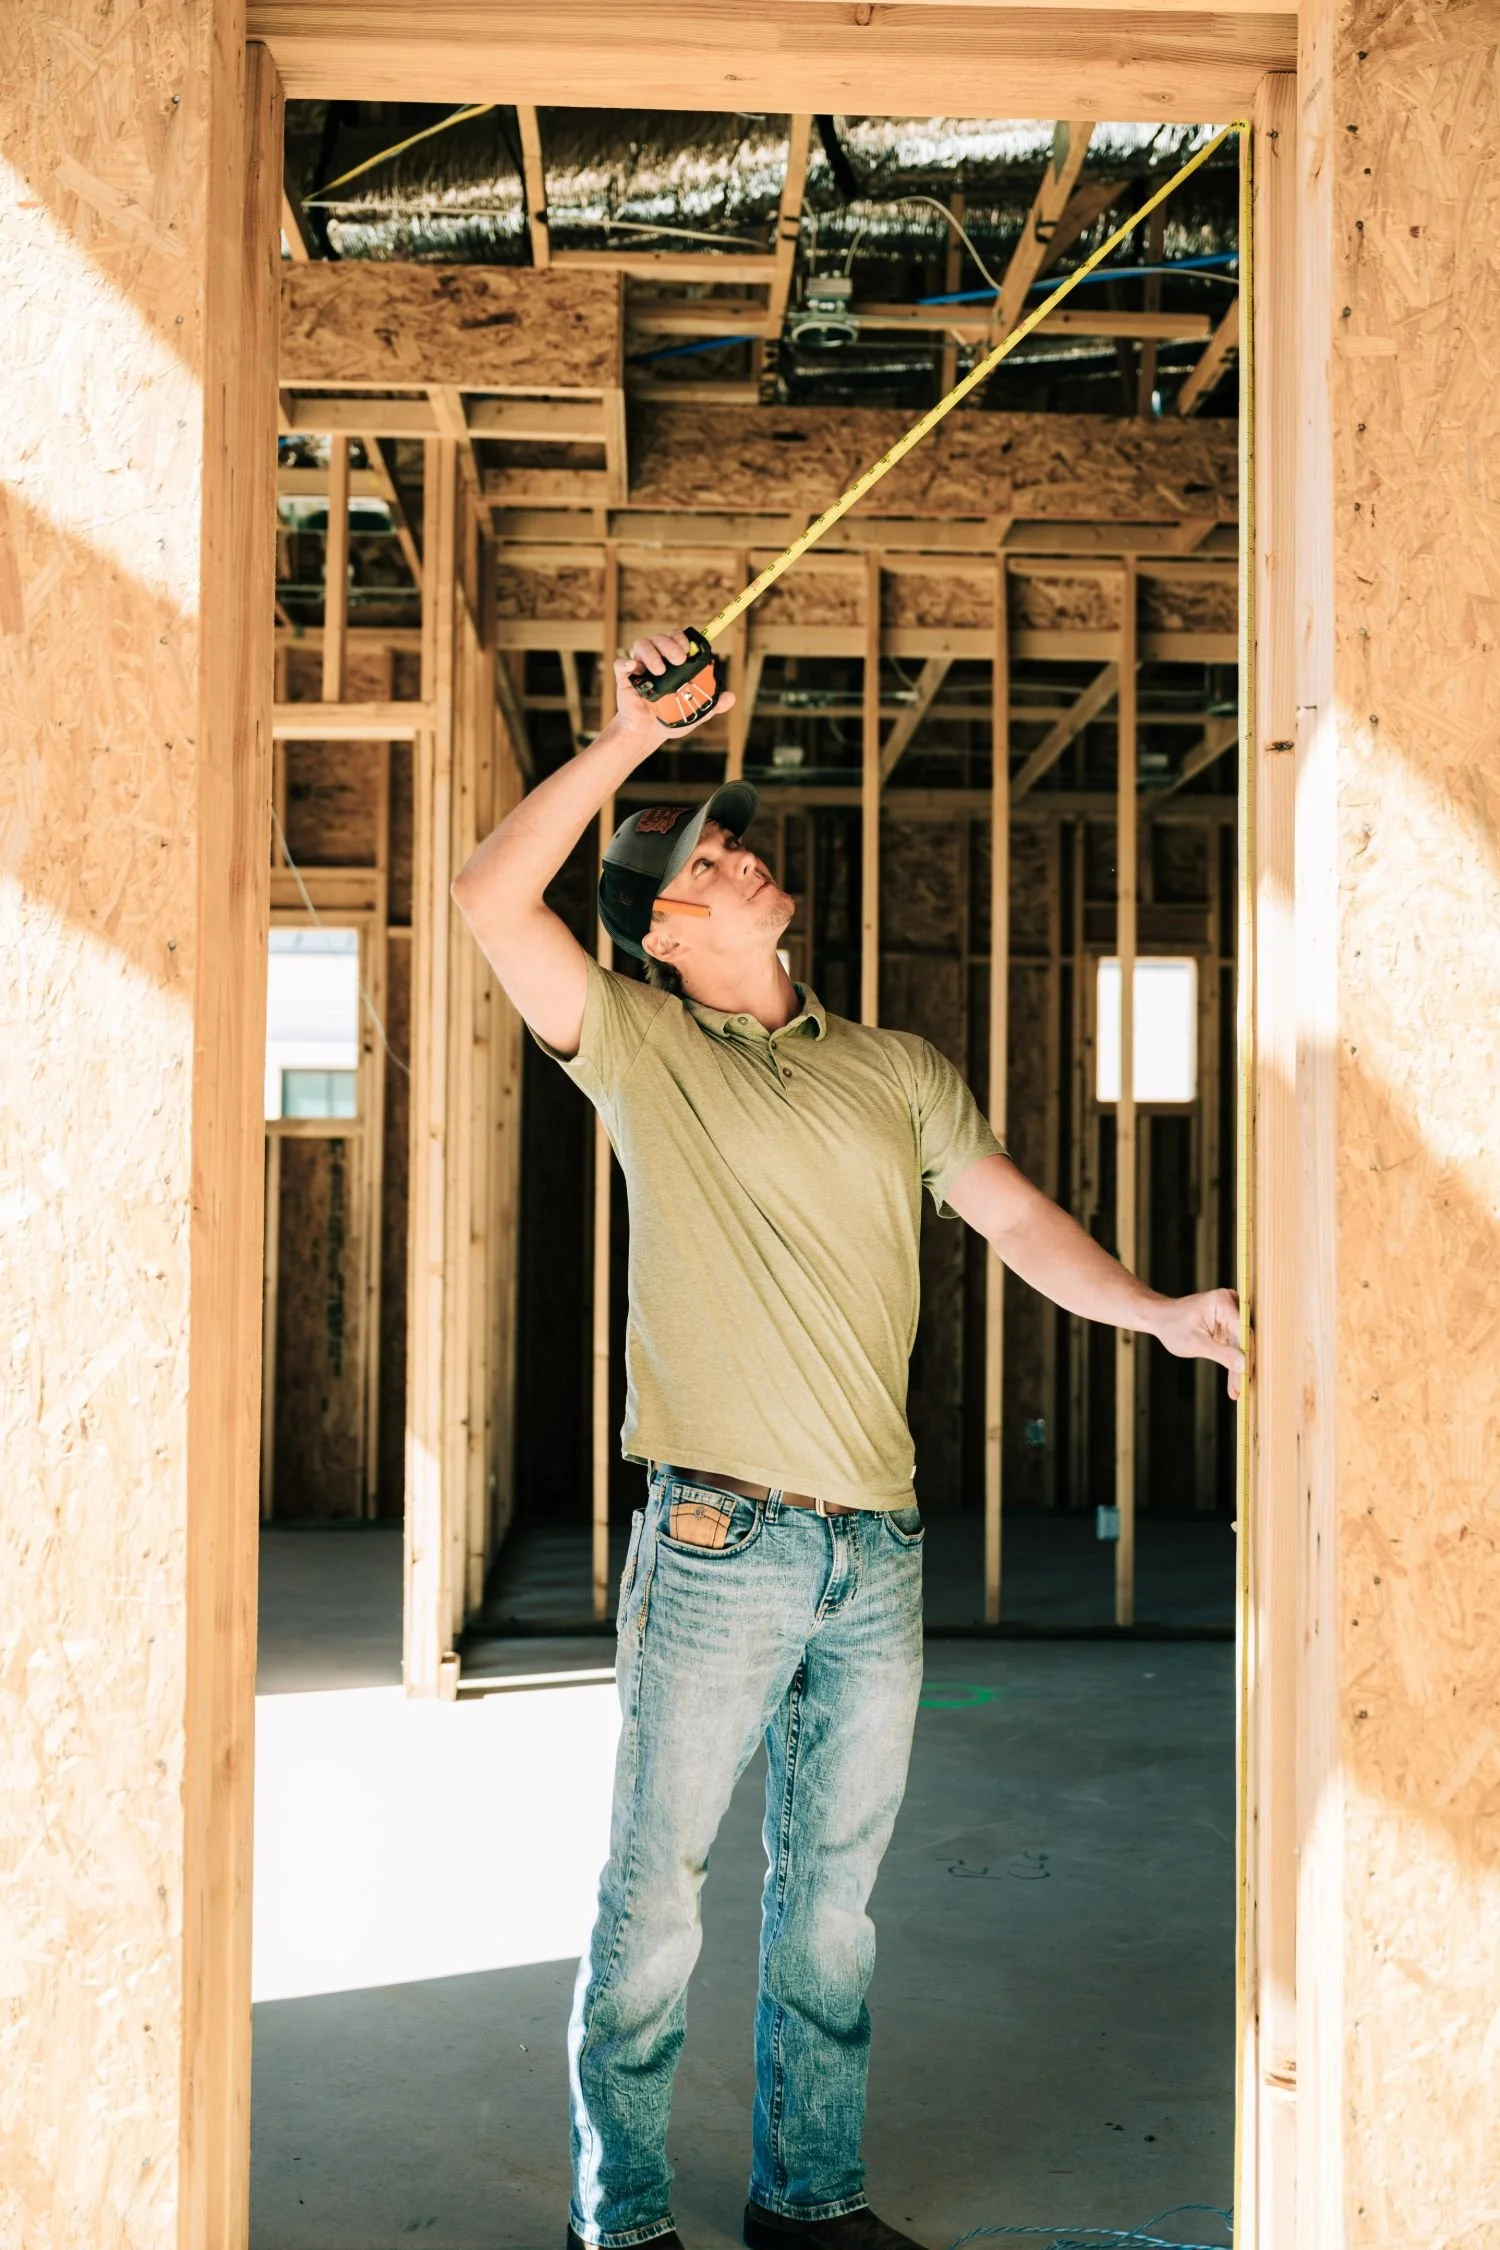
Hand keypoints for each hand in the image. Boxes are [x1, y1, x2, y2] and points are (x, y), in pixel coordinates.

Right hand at [611, 630, 734, 749]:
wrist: (648, 733)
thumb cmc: (671, 717)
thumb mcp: (695, 712)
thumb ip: (712, 704)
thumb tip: (731, 697)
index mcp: (671, 660)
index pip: (676, 638)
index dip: (682, 638)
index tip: (689, 650)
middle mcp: (655, 658)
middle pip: (660, 637)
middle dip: (671, 644)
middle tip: (679, 659)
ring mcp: (639, 667)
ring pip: (642, 644)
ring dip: (652, 653)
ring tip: (660, 671)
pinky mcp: (624, 678)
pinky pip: (620, 664)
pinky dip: (625, 662)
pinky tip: (633, 667)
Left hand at [1152, 1286, 1244, 1399]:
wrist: (1161, 1318)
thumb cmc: (1173, 1326)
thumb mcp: (1195, 1343)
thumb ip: (1221, 1354)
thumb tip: (1244, 1365)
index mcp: (1223, 1302)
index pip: (1242, 1333)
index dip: (1246, 1357)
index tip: (1246, 1380)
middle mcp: (1231, 1302)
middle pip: (1244, 1339)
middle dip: (1243, 1365)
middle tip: (1243, 1390)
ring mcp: (1231, 1312)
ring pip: (1242, 1345)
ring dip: (1239, 1367)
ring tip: (1238, 1390)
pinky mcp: (1229, 1323)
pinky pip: (1236, 1345)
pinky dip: (1233, 1362)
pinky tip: (1235, 1383)